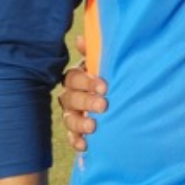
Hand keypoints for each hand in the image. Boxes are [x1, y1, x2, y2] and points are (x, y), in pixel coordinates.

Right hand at [57, 35, 106, 151]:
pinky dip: (76, 141)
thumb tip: (81, 39)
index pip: (74, 78)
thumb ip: (94, 52)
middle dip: (87, 102)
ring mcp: (71, 113)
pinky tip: (85, 145)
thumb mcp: (103, 64)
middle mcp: (69, 95)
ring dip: (80, 123)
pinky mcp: (76, 130)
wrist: (115, 95)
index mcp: (75, 77)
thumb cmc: (106, 76)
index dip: (87, 82)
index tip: (105, 87)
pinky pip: (72, 136)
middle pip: (71, 98)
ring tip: (93, 127)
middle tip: (104, 106)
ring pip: (69, 118)